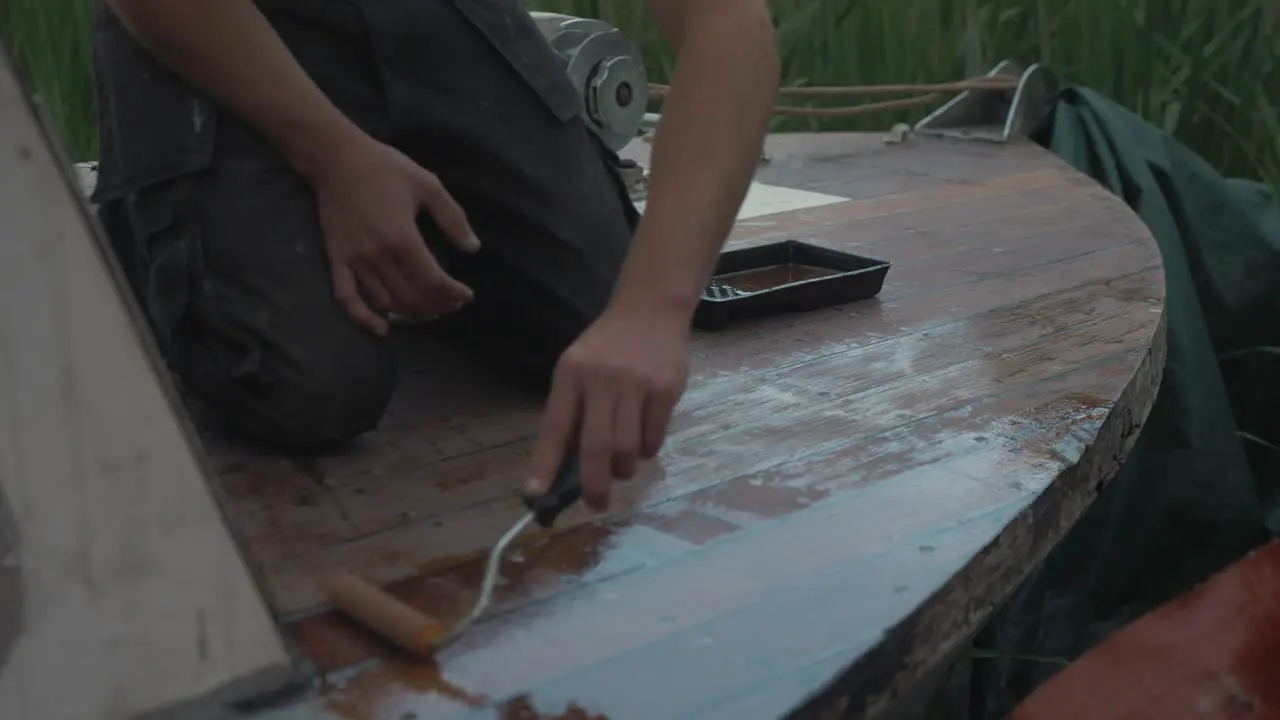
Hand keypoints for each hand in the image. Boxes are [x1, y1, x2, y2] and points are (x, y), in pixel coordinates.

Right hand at [310, 134, 480, 334]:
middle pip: (412, 297)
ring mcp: (354, 260)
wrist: (336, 158)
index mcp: (403, 238)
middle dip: (437, 306)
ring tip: (428, 311)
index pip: (433, 281)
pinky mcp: (337, 260)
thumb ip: (453, 219)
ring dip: (411, 314)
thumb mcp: (428, 185)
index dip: (453, 294)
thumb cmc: (385, 168)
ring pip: (386, 303)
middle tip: (452, 304)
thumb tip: (473, 248)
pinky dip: (364, 318)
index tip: (466, 295)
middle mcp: (378, 255)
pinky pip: (347, 298)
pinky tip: (383, 329)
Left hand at [526, 302, 690, 510]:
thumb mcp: (578, 367)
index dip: (545, 463)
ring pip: (627, 449)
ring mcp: (636, 385)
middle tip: (596, 503)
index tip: (535, 494)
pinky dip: (647, 450)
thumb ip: (572, 411)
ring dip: (623, 468)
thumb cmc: (607, 346)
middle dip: (594, 485)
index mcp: (571, 374)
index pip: (555, 427)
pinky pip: (654, 439)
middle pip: (596, 447)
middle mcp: (601, 379)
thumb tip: (565, 468)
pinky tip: (643, 440)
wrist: (651, 308)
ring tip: (622, 466)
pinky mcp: (666, 390)